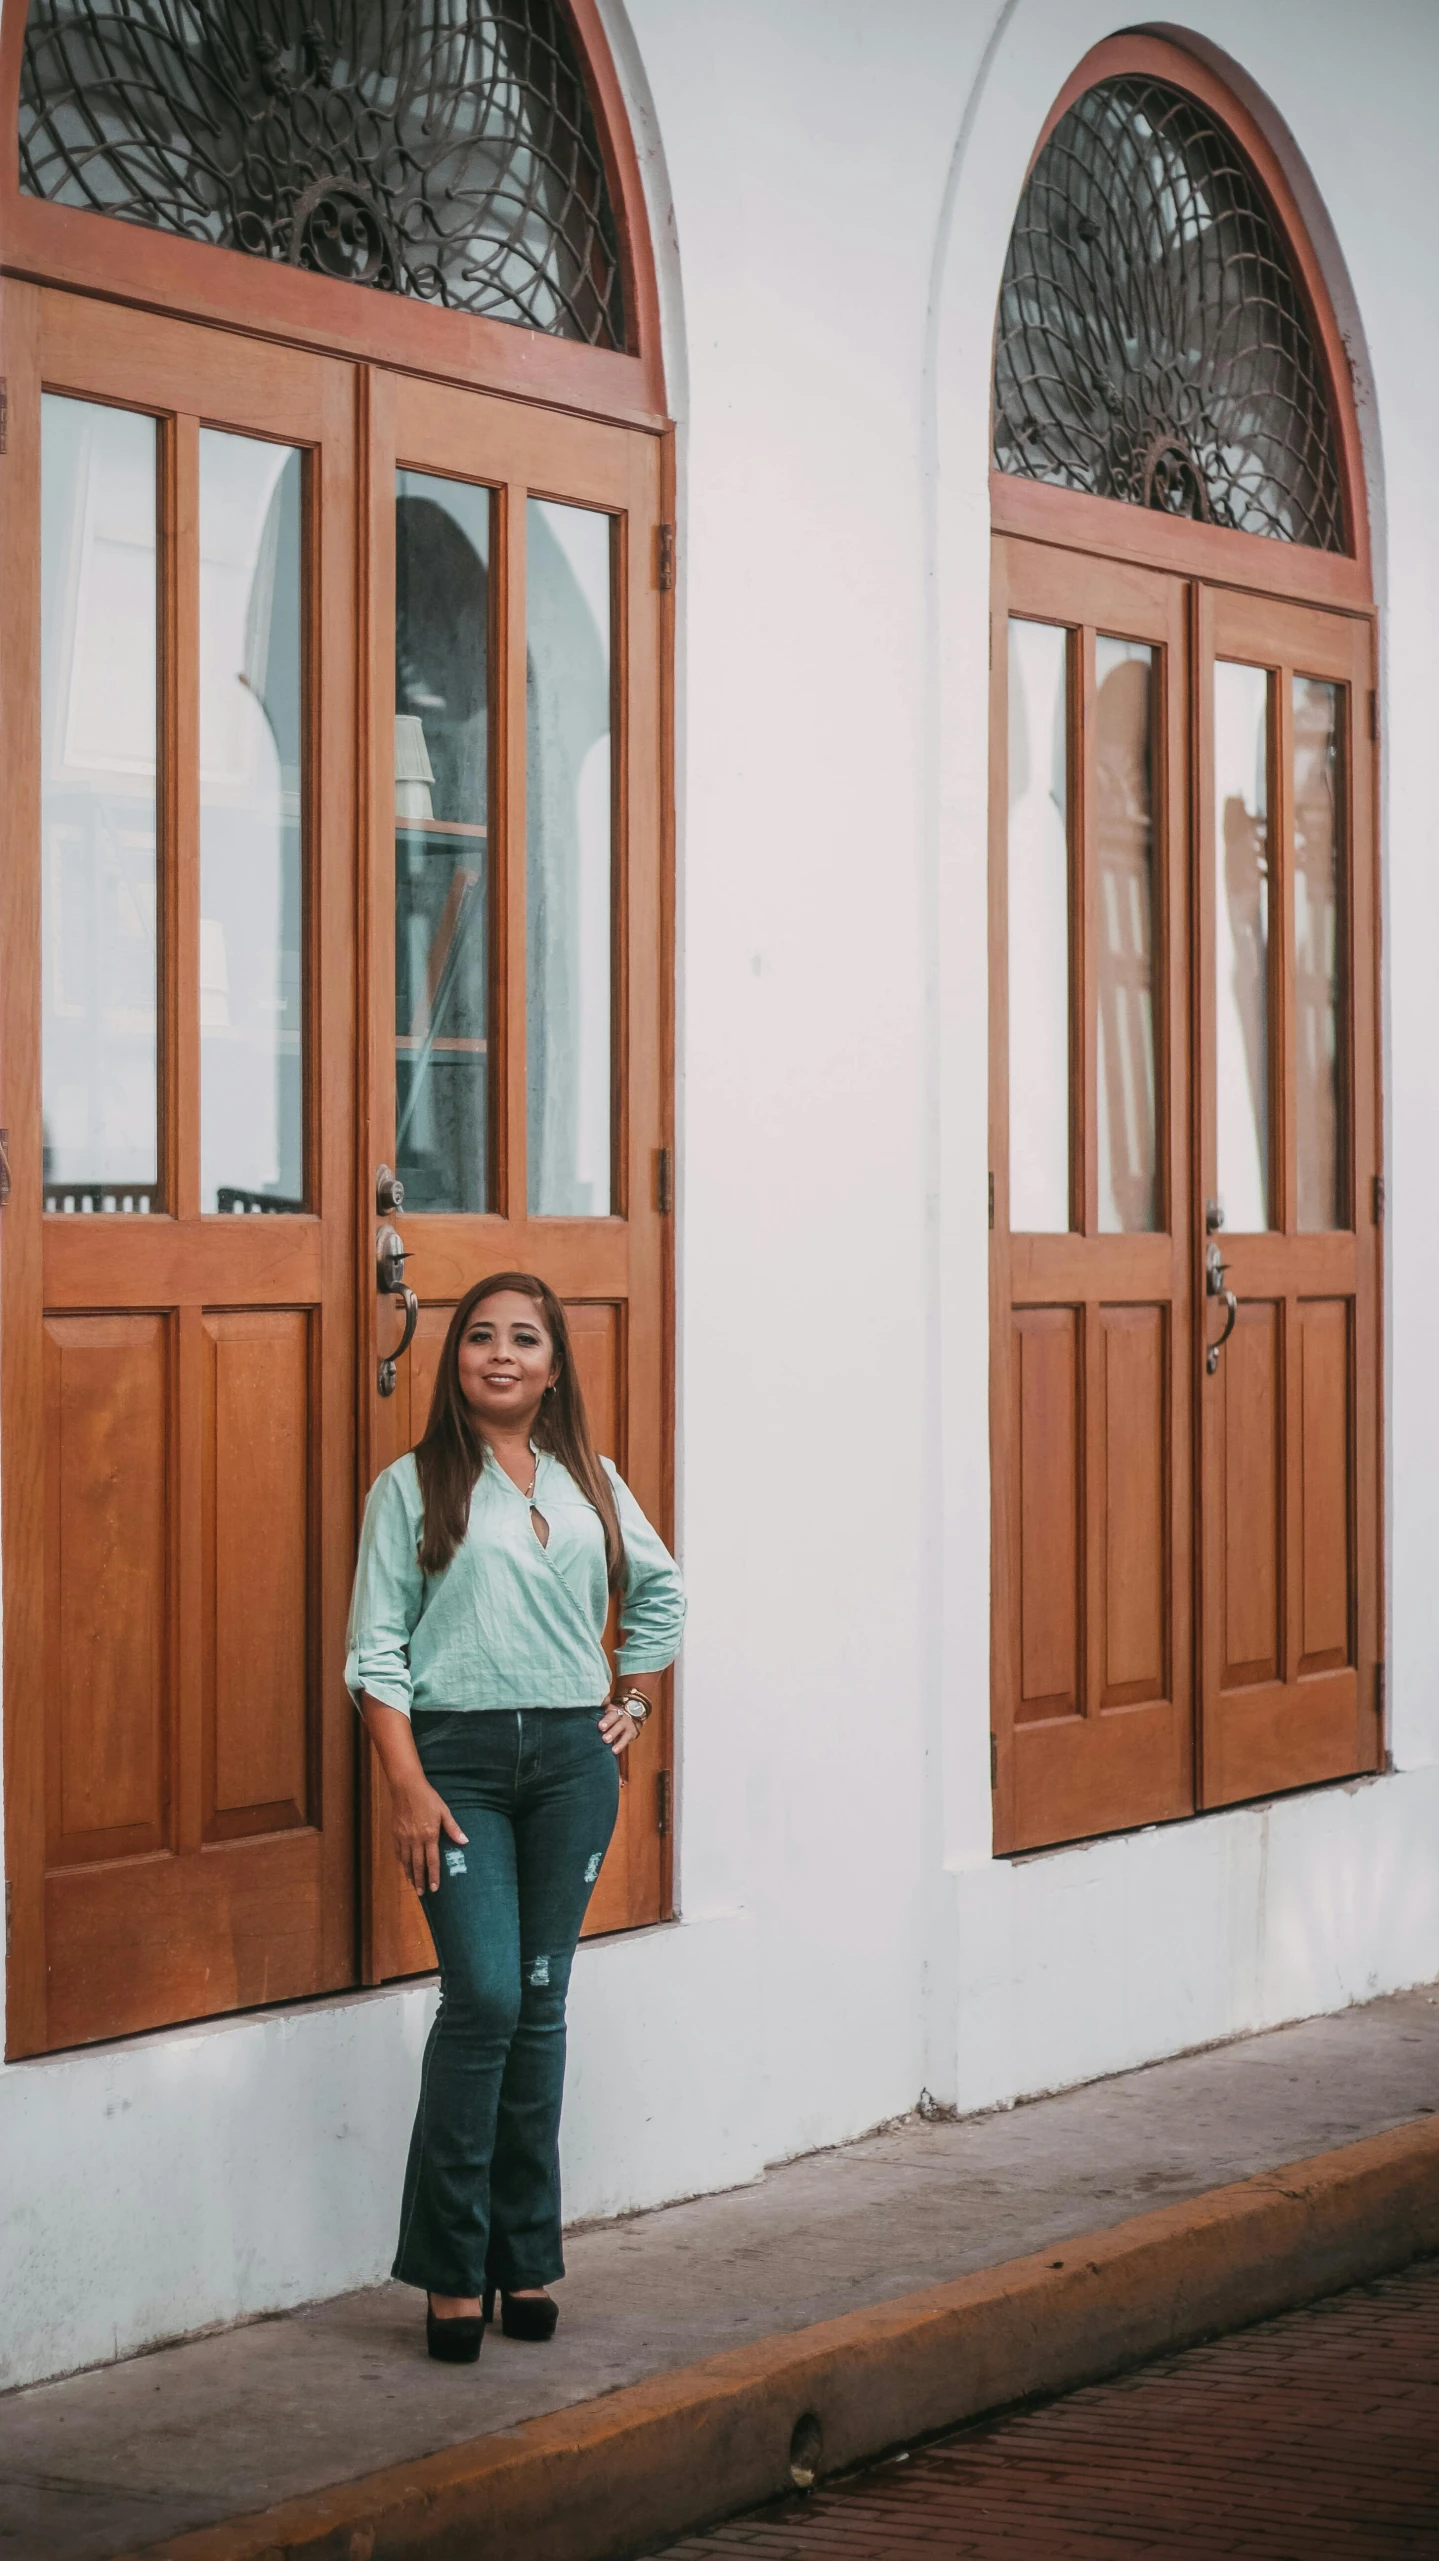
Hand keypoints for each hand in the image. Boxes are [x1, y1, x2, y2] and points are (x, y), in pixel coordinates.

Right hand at [361, 1697, 468, 1895]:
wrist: (406, 1787)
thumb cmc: (428, 1798)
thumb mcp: (444, 1811)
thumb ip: (453, 1828)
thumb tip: (464, 1841)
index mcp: (429, 1835)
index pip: (432, 1861)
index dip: (434, 1876)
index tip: (435, 1888)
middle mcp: (415, 1839)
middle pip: (418, 1865)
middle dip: (421, 1880)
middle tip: (423, 1894)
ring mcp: (404, 1837)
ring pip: (406, 1861)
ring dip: (410, 1875)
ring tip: (414, 1885)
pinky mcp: (395, 1834)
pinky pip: (398, 1852)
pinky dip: (401, 1863)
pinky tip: (404, 1868)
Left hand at [598, 1698, 644, 1755]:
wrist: (631, 1716)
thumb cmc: (613, 1715)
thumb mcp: (608, 1709)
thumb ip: (602, 1705)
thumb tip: (599, 1699)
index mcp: (614, 1710)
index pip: (610, 1713)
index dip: (606, 1720)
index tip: (600, 1726)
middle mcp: (621, 1717)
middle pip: (616, 1720)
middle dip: (609, 1726)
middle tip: (602, 1731)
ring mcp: (627, 1726)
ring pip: (621, 1730)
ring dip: (614, 1736)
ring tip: (606, 1741)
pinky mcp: (630, 1735)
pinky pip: (625, 1740)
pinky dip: (620, 1746)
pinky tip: (614, 1751)